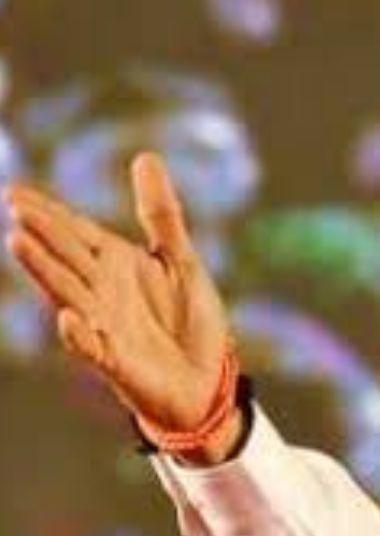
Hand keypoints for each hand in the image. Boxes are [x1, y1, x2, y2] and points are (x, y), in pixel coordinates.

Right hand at [5, 152, 238, 456]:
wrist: (205, 379)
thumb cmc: (188, 319)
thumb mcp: (180, 258)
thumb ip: (161, 213)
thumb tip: (146, 156)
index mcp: (114, 263)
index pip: (75, 231)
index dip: (48, 212)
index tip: (14, 191)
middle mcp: (101, 291)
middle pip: (66, 256)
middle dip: (42, 233)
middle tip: (16, 208)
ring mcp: (105, 325)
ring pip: (68, 294)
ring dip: (45, 271)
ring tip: (19, 243)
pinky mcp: (117, 361)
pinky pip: (93, 348)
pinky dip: (79, 335)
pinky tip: (69, 319)